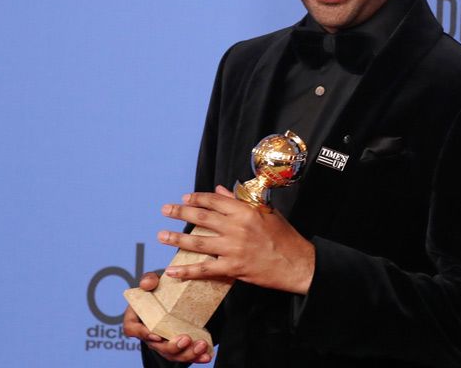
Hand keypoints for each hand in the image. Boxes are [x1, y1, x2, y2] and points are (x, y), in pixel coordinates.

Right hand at [122, 272, 213, 363]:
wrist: (174, 294)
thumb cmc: (159, 288)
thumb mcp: (153, 281)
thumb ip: (149, 280)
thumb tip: (147, 284)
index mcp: (137, 318)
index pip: (132, 329)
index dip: (143, 334)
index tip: (156, 335)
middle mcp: (149, 334)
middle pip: (157, 346)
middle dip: (172, 347)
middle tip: (186, 339)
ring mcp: (164, 342)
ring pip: (173, 354)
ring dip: (188, 353)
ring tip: (201, 346)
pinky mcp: (178, 346)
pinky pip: (186, 354)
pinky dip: (197, 356)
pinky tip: (207, 355)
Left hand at [158, 185, 315, 293]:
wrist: (298, 264)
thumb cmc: (285, 237)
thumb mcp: (267, 213)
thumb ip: (242, 201)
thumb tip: (221, 190)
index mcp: (246, 211)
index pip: (215, 200)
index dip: (197, 198)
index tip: (185, 198)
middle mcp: (237, 227)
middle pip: (202, 217)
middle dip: (180, 212)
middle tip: (165, 210)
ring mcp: (233, 248)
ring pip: (198, 241)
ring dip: (177, 238)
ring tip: (161, 235)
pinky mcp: (233, 268)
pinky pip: (205, 269)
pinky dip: (187, 270)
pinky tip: (173, 270)